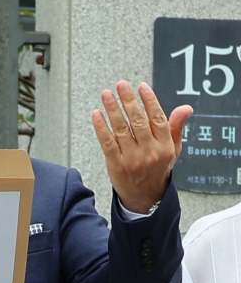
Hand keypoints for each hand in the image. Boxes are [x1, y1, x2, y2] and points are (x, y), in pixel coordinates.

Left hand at [92, 81, 192, 213]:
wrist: (145, 197)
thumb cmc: (158, 168)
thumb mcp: (172, 149)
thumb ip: (175, 127)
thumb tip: (186, 108)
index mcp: (165, 146)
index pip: (157, 119)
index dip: (149, 101)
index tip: (141, 86)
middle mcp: (149, 152)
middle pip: (138, 122)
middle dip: (129, 101)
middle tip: (121, 85)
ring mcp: (132, 159)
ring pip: (121, 129)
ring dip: (112, 110)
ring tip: (106, 94)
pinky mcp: (116, 164)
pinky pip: (107, 143)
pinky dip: (101, 127)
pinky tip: (97, 114)